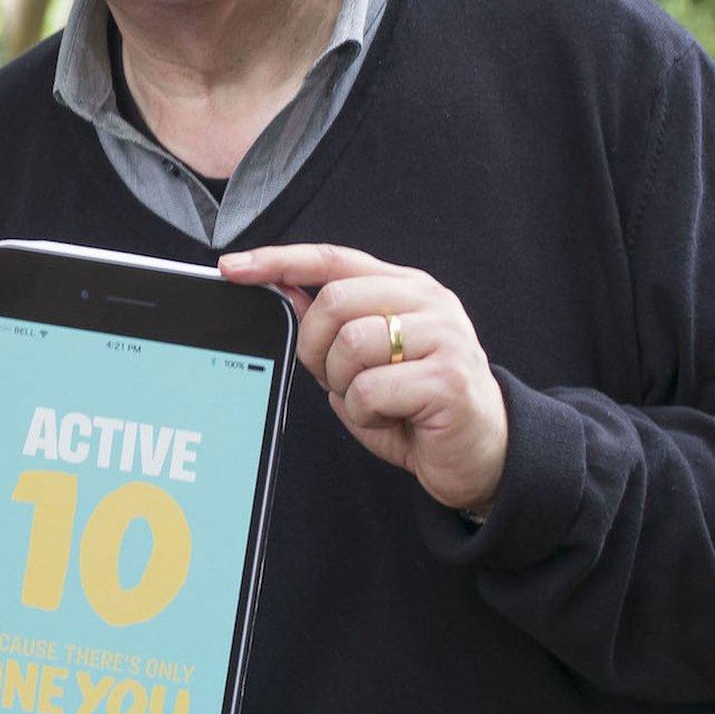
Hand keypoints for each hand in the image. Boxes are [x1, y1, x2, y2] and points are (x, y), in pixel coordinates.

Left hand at [221, 243, 508, 512]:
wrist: (482, 455)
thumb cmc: (417, 408)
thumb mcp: (365, 362)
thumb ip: (331, 327)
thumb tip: (284, 293)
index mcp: (405, 287)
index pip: (332, 258)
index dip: (278, 260)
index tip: (232, 267)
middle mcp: (428, 301)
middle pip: (334, 301)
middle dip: (315, 348)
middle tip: (336, 379)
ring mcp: (444, 335)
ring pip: (351, 344)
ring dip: (345, 385)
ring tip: (373, 400)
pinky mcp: (449, 377)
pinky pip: (372, 388)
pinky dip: (366, 411)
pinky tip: (393, 417)